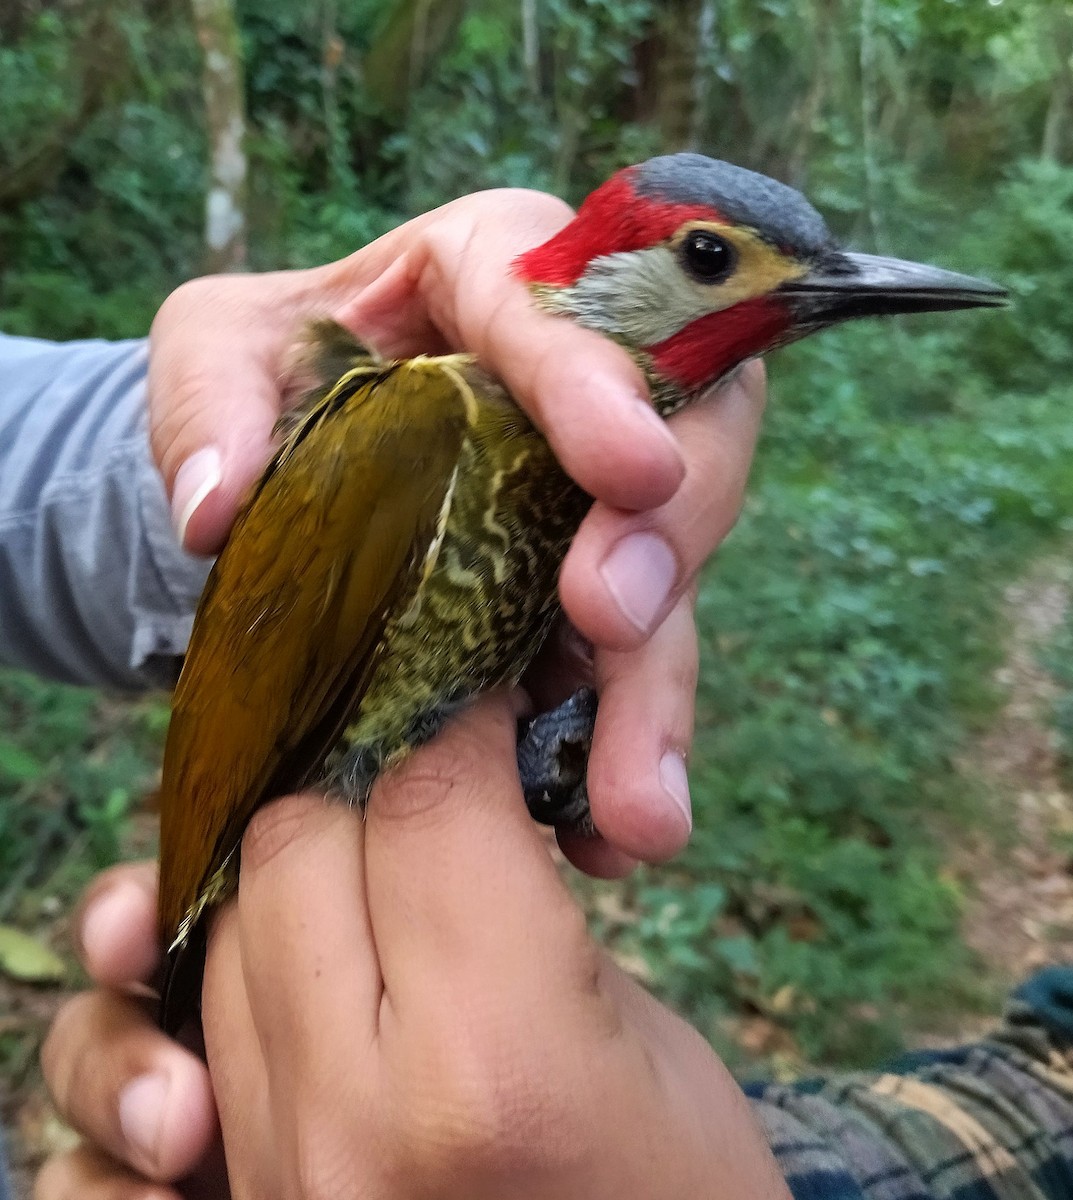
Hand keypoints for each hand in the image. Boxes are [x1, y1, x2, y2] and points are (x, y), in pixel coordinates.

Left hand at [39, 697, 790, 1199]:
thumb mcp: (648, 1035)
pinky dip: (206, 993)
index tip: (480, 702)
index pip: (424, 795)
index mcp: (494, 1059)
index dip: (458, 717)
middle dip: (369, 784)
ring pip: (220, 928)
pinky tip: (271, 987)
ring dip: (290, 878)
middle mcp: (349, 1118)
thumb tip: (442, 773)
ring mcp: (269, 1178)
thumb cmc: (688, 1195)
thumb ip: (522, 900)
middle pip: (294, 845)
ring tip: (370, 884)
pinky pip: (155, 1061)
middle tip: (436, 788)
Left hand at [149, 190, 765, 871]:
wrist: (298, 453)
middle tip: (612, 621)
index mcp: (497, 273)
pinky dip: (617, 747)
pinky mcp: (590, 590)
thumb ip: (208, 402)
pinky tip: (601, 832)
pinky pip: (624, 665)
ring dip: (652, 690)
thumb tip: (219, 509)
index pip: (565, 311)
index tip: (625, 471)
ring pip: (666, 578)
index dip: (603, 387)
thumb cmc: (269, 374)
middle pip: (681, 440)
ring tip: (634, 807)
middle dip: (662, 536)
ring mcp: (595, 497)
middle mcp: (581, 382)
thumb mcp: (213, 352)